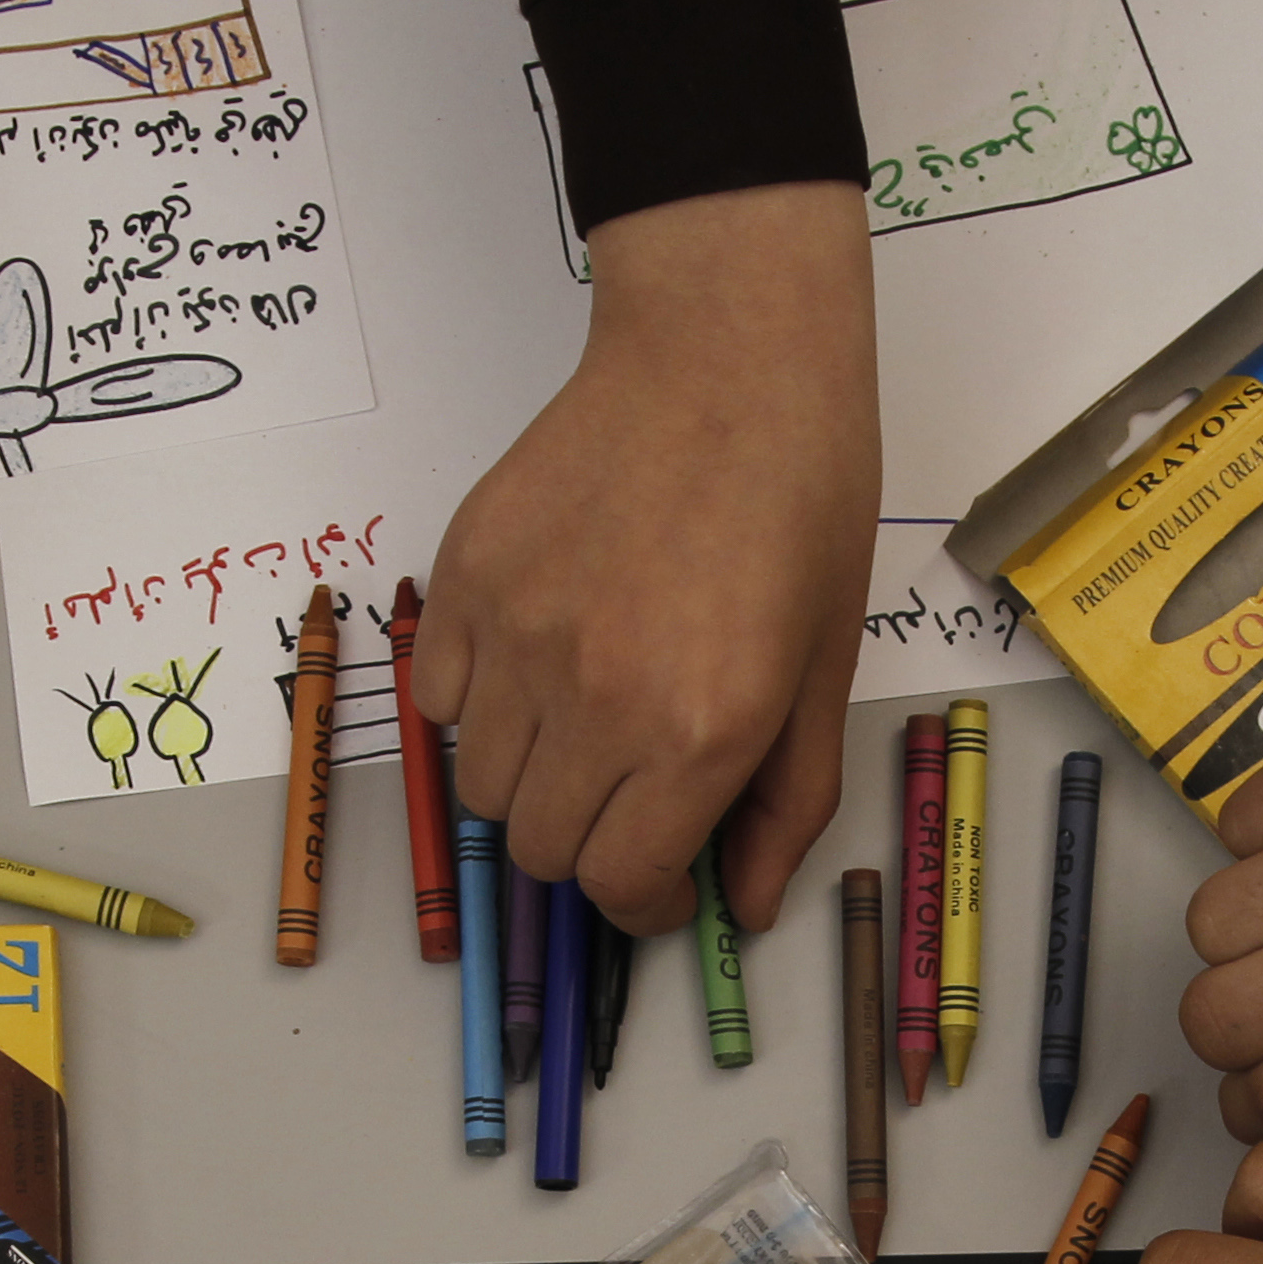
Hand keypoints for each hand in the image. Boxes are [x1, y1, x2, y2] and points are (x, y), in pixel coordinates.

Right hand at [420, 184, 879, 938]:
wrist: (726, 357)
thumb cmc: (797, 501)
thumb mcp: (824, 670)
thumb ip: (786, 804)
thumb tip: (742, 906)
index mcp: (700, 731)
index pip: (620, 882)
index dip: (642, 903)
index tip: (661, 883)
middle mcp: (598, 697)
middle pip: (539, 845)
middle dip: (588, 842)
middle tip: (628, 792)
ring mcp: (518, 635)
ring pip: (480, 780)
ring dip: (529, 775)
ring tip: (583, 715)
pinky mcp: (466, 576)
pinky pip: (438, 694)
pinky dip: (475, 701)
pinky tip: (536, 656)